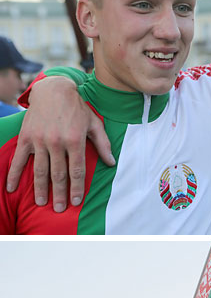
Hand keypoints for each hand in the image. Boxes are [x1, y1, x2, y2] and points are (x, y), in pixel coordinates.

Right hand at [6, 76, 114, 211]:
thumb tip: (112, 163)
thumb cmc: (76, 107)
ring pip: (40, 170)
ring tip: (42, 203)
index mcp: (75, 139)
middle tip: (59, 209)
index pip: (76, 170)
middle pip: (58, 174)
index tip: (76, 202)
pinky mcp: (27, 137)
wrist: (53, 88)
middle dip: (59, 194)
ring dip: (41, 189)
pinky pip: (20, 159)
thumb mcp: (94, 122)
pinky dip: (14, 174)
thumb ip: (103, 143)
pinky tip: (11, 188)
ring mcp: (40, 140)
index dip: (77, 188)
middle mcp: (57, 141)